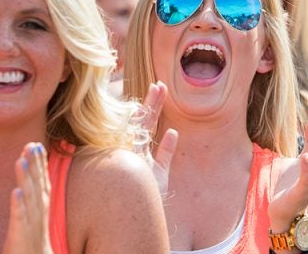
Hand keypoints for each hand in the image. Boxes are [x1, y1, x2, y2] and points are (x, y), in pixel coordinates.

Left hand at [3, 143, 52, 253]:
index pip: (42, 181)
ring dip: (26, 178)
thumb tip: (28, 186)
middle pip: (38, 184)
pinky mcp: (20, 235)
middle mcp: (39, 212)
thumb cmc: (32, 242)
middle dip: (35, 164)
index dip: (40, 164)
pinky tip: (16, 192)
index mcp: (41, 207)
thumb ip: (33, 199)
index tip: (36, 145)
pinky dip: (19, 205)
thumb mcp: (34, 218)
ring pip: (29, 197)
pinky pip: (19, 218)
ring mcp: (31, 223)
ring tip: (20, 161)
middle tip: (32, 145)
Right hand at [140, 82, 177, 196]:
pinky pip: (156, 158)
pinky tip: (172, 132)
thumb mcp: (160, 173)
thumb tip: (173, 132)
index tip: (157, 87)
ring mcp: (137, 162)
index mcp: (136, 152)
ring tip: (159, 90)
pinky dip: (166, 147)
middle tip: (159, 84)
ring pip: (142, 131)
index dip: (149, 105)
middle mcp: (134, 154)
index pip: (141, 124)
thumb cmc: (149, 197)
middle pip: (142, 123)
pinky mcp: (146, 177)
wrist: (139, 223)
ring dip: (152, 111)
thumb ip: (166, 152)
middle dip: (151, 103)